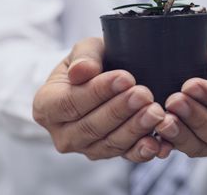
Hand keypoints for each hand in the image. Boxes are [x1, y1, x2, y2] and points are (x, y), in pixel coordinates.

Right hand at [33, 37, 172, 161]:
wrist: (99, 79)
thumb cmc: (90, 62)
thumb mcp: (84, 50)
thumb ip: (84, 56)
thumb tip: (83, 71)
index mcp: (46, 106)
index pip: (70, 102)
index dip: (98, 92)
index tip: (125, 78)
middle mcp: (62, 134)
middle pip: (91, 127)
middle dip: (120, 111)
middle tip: (144, 94)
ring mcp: (85, 148)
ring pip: (109, 144)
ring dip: (135, 129)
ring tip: (156, 113)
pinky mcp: (108, 154)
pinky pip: (125, 157)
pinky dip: (143, 151)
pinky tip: (160, 143)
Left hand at [155, 32, 206, 156]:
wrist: (198, 63)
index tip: (192, 84)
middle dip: (196, 117)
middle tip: (174, 99)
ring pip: (203, 147)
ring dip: (181, 133)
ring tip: (163, 118)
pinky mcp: (196, 147)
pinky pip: (184, 150)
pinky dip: (169, 142)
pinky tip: (156, 131)